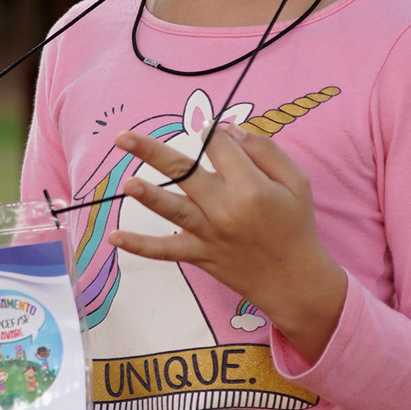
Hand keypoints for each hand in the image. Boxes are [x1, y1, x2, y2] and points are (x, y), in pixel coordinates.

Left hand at [108, 121, 346, 361]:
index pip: (219, 147)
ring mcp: (209, 235)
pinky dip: (141, 246)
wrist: (294, 280)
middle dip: (152, 152)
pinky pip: (166, 251)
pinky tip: (114, 238)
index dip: (212, 133)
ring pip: (174, 210)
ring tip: (127, 183)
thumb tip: (228, 129)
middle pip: (186, 172)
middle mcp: (226, 210)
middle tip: (123, 137)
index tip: (210, 130)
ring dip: (149, 196)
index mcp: (252, 187)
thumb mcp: (296, 181)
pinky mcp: (198, 255)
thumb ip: (265, 150)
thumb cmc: (295, 224)